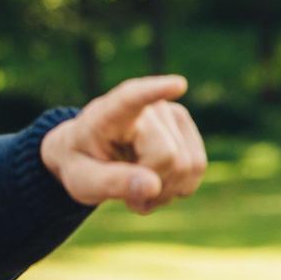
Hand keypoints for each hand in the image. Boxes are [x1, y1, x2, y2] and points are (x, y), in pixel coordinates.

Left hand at [41, 75, 205, 213]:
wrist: (90, 154)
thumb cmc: (82, 163)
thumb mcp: (83, 180)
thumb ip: (113, 183)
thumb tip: (152, 186)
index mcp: (107, 114)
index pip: (131, 99)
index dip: (155, 92)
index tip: (177, 84)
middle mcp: (145, 107)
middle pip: (168, 156)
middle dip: (152, 185)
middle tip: (126, 194)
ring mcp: (170, 112)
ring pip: (188, 166)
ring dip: (165, 191)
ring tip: (137, 188)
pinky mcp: (186, 126)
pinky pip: (198, 168)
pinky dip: (178, 187)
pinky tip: (155, 183)